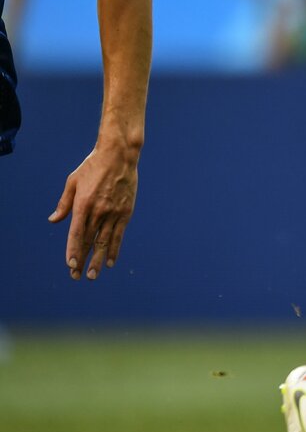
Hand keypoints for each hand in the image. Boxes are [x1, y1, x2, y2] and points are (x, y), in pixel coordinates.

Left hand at [48, 145, 138, 279]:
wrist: (119, 155)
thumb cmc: (93, 166)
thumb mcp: (73, 181)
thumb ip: (64, 203)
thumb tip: (54, 220)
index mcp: (83, 204)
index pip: (76, 233)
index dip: (73, 250)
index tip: (70, 265)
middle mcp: (99, 211)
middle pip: (89, 241)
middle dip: (83, 260)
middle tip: (77, 276)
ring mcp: (114, 212)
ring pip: (104, 241)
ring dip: (98, 259)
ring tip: (94, 275)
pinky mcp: (126, 211)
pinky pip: (119, 234)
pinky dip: (114, 248)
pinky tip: (110, 261)